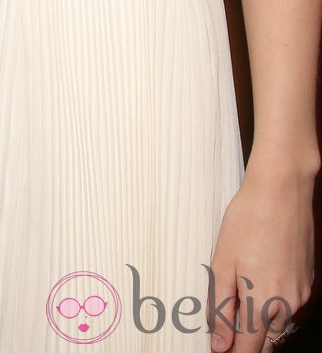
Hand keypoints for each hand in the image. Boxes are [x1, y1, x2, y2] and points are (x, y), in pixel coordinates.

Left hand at [206, 172, 313, 350]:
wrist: (282, 191)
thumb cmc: (248, 220)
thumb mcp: (223, 262)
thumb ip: (221, 307)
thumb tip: (219, 343)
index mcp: (263, 302)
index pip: (248, 349)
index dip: (231, 352)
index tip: (219, 348)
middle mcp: (287, 305)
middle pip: (265, 343)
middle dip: (246, 343)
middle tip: (226, 329)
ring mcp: (301, 294)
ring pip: (279, 328)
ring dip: (261, 328)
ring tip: (240, 308)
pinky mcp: (308, 282)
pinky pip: (290, 308)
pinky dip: (275, 309)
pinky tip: (261, 290)